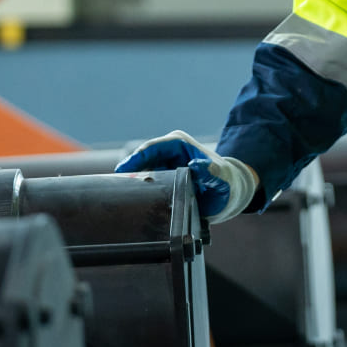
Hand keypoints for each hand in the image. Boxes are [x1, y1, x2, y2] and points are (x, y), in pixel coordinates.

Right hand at [115, 130, 259, 223]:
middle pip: (141, 160)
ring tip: (120, 196)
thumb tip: (195, 165)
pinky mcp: (163, 178)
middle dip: (129, 172)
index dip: (135, 159)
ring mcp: (164, 165)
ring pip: (141, 172)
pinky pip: (146, 182)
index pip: (152, 148)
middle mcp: (168, 151)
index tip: (122, 172)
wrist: (230, 192)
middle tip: (116, 188)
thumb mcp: (222, 177)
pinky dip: (139, 190)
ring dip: (132, 182)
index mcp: (179, 144)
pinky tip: (132, 202)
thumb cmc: (227, 181)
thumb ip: (211, 171)